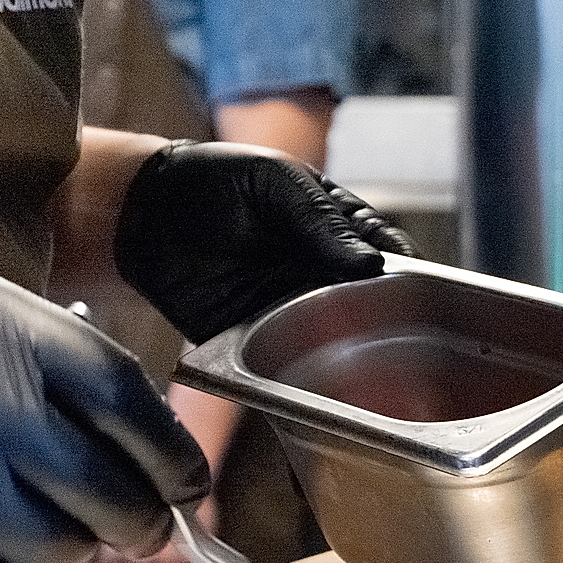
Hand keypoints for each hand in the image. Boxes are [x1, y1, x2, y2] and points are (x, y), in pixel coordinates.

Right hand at [0, 268, 207, 562]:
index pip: (118, 394)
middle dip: (133, 518)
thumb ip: (63, 374)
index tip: (185, 483)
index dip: (168, 451)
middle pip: (97, 481)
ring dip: (65, 551)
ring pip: (55, 544)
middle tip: (136, 527)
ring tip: (38, 528)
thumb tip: (166, 462)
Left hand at [111, 143, 407, 347]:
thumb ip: (319, 220)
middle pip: (368, 306)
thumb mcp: (273, 184)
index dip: (406, 278)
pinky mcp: (256, 339)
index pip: (386, 257)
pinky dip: (301, 374)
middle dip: (383, 326)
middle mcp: (320, 273)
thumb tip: (369, 264)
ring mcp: (291, 308)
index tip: (419, 297)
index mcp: (337, 228)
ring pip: (334, 340)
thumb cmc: (214, 180)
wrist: (144, 210)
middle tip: (397, 344)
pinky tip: (315, 382)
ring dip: (349, 357)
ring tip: (365, 372)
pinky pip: (286, 362)